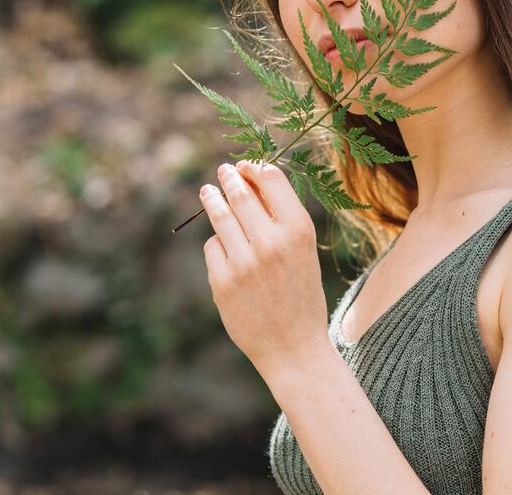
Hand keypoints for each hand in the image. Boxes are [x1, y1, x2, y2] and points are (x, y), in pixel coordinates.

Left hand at [199, 159, 328, 373]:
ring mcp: (244, 262)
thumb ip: (281, 219)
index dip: (255, 167)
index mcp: (299, 231)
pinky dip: (218, 245)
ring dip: (212, 198)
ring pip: (220, 215)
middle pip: (241, 193)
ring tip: (207, 190)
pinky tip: (226, 250)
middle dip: (229, 177)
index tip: (246, 165)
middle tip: (223, 171)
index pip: (271, 179)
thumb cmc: (301, 295)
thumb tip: (253, 181)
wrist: (293, 347)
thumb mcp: (303, 252)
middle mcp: (271, 242)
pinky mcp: (223, 281)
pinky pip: (213, 247)